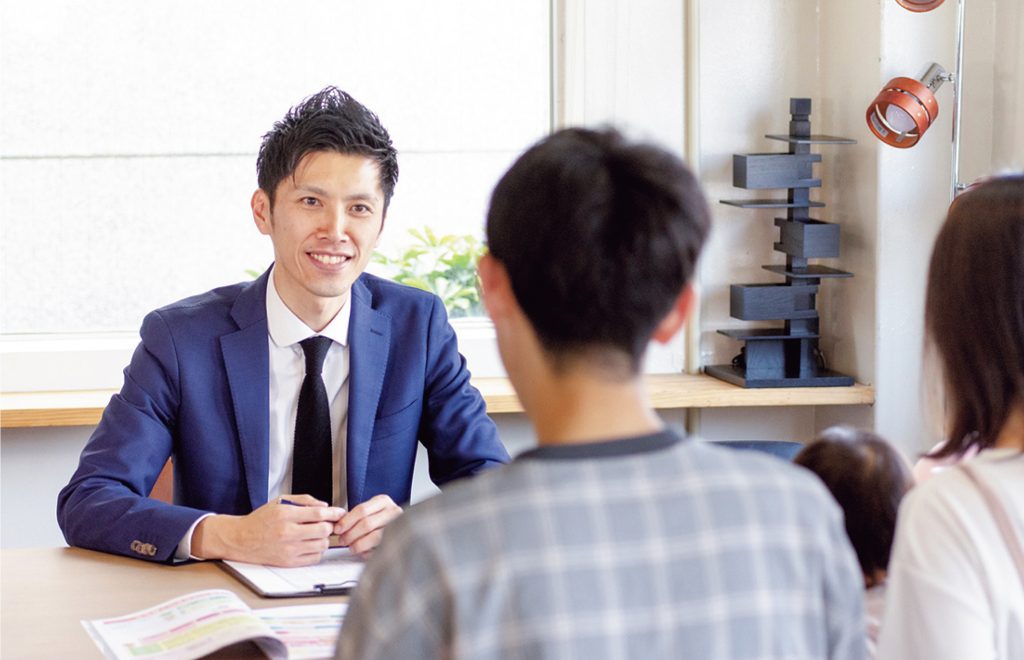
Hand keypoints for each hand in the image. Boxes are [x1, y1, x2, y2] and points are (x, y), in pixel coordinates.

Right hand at [192, 494, 344, 566]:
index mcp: (285, 514)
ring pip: (321, 545)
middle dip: (329, 526)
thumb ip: (304, 501)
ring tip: (317, 534)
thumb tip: (325, 507)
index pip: (318, 514)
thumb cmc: (261, 519)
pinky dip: (316, 551)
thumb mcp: (280, 501)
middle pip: (323, 530)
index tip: (340, 513)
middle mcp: (287, 532)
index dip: (334, 513)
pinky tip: (310, 544)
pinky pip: (314, 558)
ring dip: (324, 539)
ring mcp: (288, 549)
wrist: (241, 539)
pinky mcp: (288, 562)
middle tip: (327, 524)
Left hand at [333, 494, 402, 557]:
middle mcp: (393, 511)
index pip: (362, 510)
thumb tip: (338, 527)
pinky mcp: (399, 541)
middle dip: (351, 534)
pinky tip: (364, 552)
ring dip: (358, 544)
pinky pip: (380, 548)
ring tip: (351, 547)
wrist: (404, 526)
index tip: (338, 529)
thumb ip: (356, 516)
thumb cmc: (380, 519)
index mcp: (383, 501)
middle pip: (367, 524)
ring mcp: (398, 526)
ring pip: (374, 537)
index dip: (347, 521)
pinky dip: (369, 552)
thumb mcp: (370, 511)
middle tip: (342, 540)